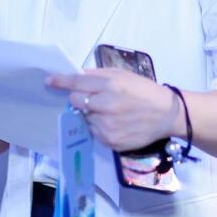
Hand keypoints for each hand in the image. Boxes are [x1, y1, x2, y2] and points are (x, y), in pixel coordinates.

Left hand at [46, 68, 179, 151]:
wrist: (167, 114)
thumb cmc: (144, 91)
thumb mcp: (123, 75)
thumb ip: (98, 75)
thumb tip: (77, 75)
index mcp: (110, 85)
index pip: (77, 84)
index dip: (61, 81)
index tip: (49, 81)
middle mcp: (106, 106)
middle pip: (76, 102)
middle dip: (80, 99)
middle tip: (94, 98)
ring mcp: (107, 126)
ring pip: (85, 118)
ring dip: (91, 114)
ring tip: (110, 112)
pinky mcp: (110, 141)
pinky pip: (94, 132)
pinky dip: (99, 126)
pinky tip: (115, 122)